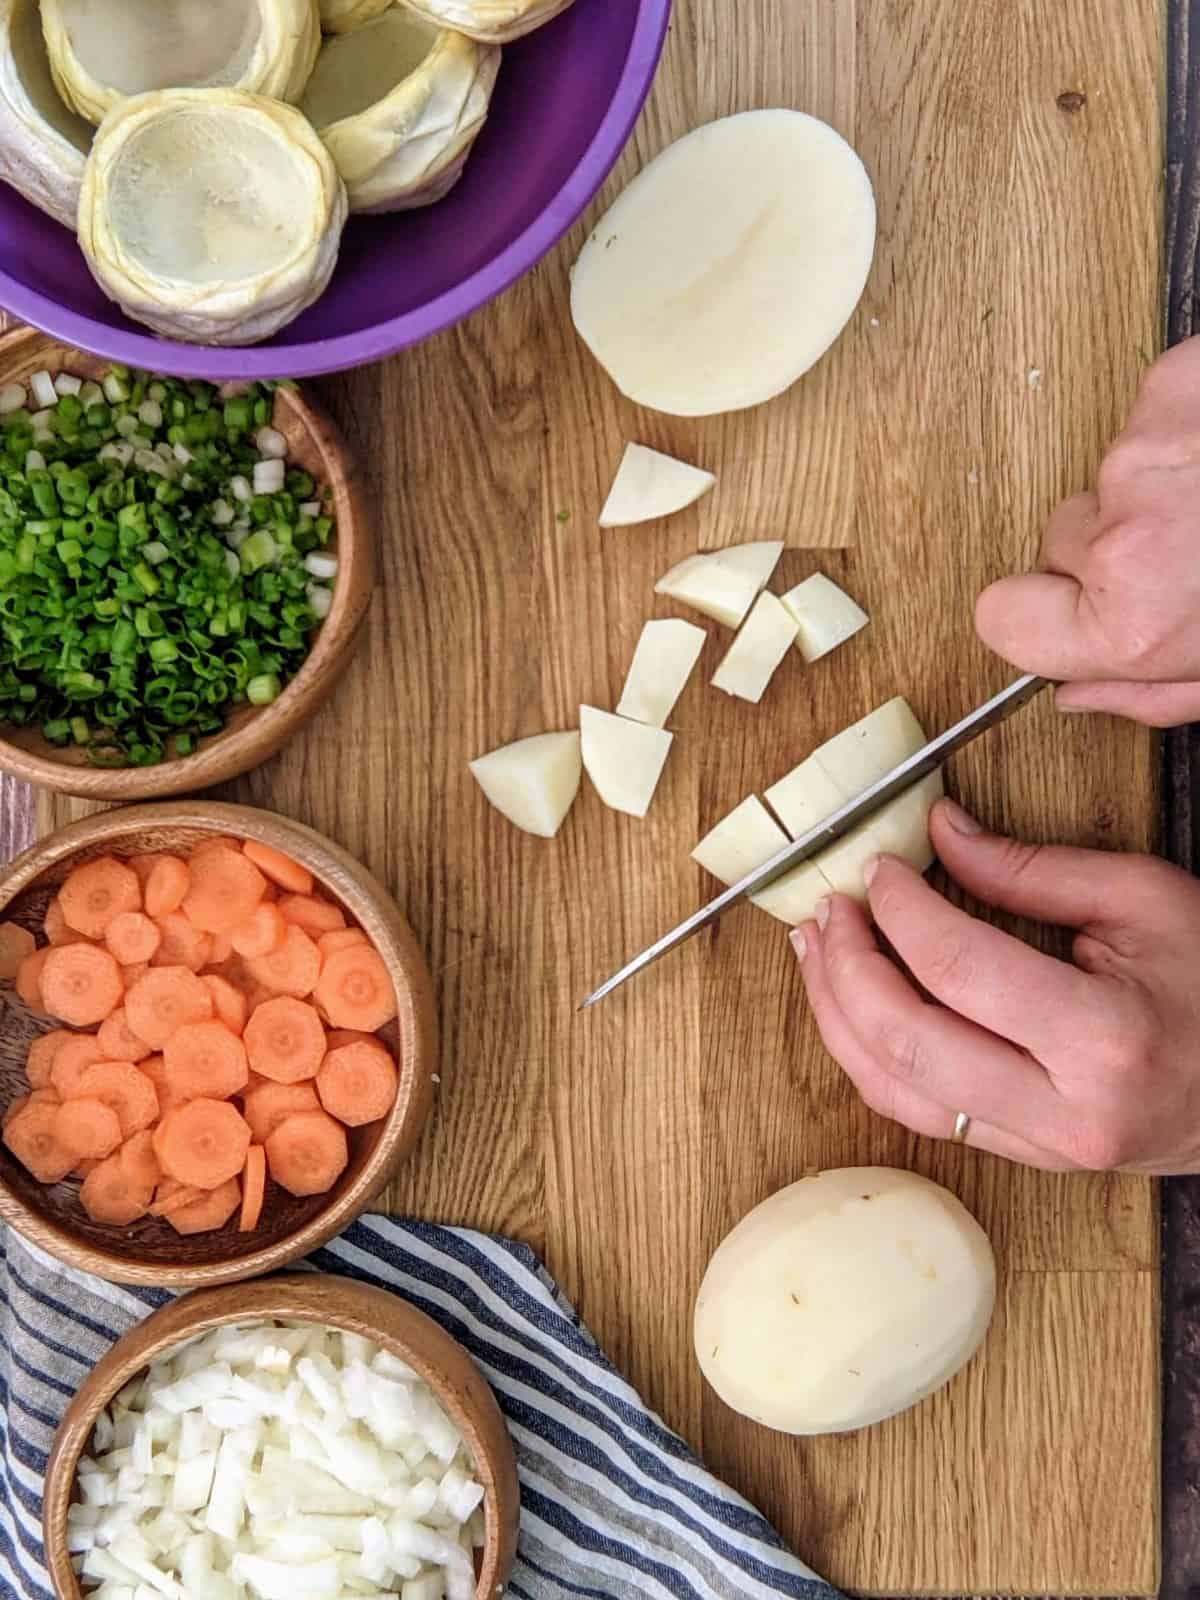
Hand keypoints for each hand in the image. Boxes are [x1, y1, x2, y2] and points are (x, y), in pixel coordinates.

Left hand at [793, 797, 1199, 1172]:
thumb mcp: (1142, 901)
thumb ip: (1030, 870)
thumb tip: (939, 833)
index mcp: (1103, 1039)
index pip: (958, 969)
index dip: (901, 912)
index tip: (878, 870)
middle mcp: (1065, 1110)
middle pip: (907, 1041)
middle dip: (847, 968)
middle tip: (830, 909)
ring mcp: (1042, 1147)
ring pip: (896, 1090)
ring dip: (837, 1016)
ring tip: (816, 951)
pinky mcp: (1025, 1157)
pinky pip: (920, 1112)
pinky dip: (870, 1056)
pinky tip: (849, 1006)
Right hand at [976, 338, 1199, 724]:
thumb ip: (1151, 692)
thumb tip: (1080, 692)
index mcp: (1134, 620)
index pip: (1000, 616)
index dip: (1038, 615)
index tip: (1071, 611)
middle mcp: (1125, 534)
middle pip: (1062, 539)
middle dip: (1117, 547)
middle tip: (1196, 553)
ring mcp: (1145, 449)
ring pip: (1113, 477)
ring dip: (1164, 486)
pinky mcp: (1176, 380)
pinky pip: (1150, 413)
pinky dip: (1187, 428)